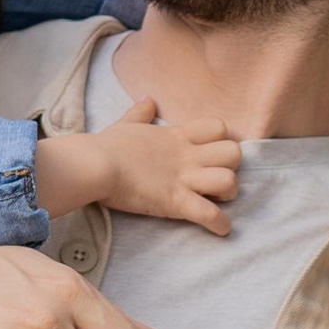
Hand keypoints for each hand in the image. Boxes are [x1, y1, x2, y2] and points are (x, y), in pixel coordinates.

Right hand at [38, 100, 240, 235]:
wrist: (94, 164)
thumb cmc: (107, 146)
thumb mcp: (126, 124)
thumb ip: (140, 113)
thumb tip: (146, 99)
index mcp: (177, 136)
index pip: (219, 127)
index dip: (221, 140)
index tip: (210, 154)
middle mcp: (187, 156)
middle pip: (233, 153)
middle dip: (231, 168)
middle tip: (215, 179)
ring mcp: (183, 179)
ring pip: (229, 181)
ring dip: (228, 195)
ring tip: (216, 201)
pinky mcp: (175, 202)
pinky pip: (210, 214)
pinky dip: (220, 224)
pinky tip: (219, 229)